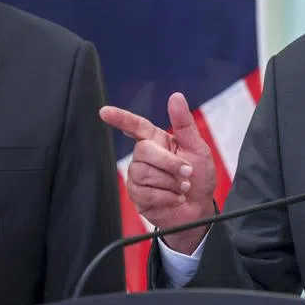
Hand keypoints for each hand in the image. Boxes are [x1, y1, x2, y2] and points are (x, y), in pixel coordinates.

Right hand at [99, 92, 216, 253]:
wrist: (199, 208)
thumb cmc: (199, 177)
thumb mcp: (198, 147)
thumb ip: (184, 123)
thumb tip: (176, 96)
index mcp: (157, 140)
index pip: (136, 126)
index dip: (120, 118)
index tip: (104, 112)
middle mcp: (144, 156)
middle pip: (143, 150)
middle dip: (169, 163)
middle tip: (188, 172)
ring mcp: (138, 176)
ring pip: (144, 173)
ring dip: (170, 183)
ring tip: (182, 188)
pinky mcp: (137, 195)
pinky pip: (146, 193)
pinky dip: (167, 197)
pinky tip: (175, 198)